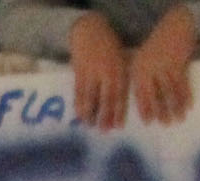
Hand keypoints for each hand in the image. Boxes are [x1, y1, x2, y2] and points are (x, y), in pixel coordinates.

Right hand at [69, 12, 129, 127]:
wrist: (90, 31)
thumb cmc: (109, 47)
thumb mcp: (120, 60)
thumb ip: (120, 79)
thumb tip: (119, 104)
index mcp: (118, 70)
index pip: (120, 94)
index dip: (119, 111)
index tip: (118, 127)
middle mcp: (105, 72)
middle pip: (105, 98)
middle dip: (105, 116)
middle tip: (104, 131)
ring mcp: (91, 73)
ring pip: (90, 97)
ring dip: (90, 113)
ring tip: (89, 126)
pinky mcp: (78, 73)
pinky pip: (78, 93)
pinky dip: (79, 105)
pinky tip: (79, 115)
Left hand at [130, 5, 195, 121]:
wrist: (176, 26)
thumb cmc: (157, 48)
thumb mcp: (143, 62)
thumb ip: (143, 82)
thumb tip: (145, 108)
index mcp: (138, 70)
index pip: (140, 94)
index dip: (145, 109)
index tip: (149, 122)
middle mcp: (150, 69)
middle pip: (156, 95)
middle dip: (161, 111)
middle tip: (166, 125)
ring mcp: (165, 66)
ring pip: (170, 91)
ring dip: (176, 106)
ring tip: (180, 119)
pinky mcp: (179, 63)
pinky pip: (182, 84)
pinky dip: (186, 96)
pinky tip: (188, 106)